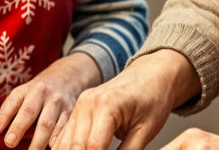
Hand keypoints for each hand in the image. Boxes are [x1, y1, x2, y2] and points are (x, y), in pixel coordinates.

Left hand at [0, 51, 101, 149]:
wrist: (68, 76)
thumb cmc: (38, 92)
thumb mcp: (24, 93)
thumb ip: (10, 110)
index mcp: (27, 89)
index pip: (14, 101)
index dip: (4, 115)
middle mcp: (42, 94)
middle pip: (30, 111)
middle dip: (19, 127)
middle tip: (9, 143)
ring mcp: (58, 102)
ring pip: (47, 123)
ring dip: (38, 140)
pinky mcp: (70, 112)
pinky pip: (63, 126)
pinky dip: (58, 138)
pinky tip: (52, 147)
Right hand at [52, 49, 201, 149]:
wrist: (152, 74)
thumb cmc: (153, 99)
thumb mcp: (145, 131)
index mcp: (106, 106)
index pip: (92, 148)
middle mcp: (88, 103)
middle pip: (74, 147)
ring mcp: (81, 104)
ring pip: (65, 143)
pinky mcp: (79, 108)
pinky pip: (66, 135)